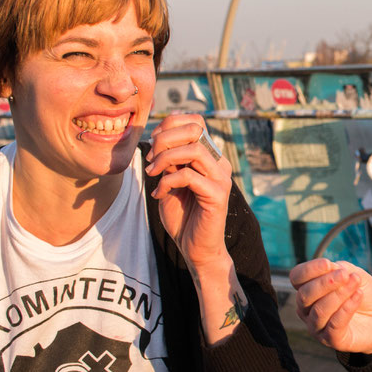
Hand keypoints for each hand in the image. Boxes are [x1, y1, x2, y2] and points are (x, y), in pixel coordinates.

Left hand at [145, 114, 232, 269]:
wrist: (196, 249)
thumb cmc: (183, 216)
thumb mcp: (170, 181)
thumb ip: (169, 160)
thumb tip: (158, 139)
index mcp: (209, 156)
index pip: (196, 122)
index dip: (170, 126)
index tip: (153, 146)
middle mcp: (219, 163)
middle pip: (195, 129)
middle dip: (165, 139)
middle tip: (151, 160)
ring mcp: (221, 178)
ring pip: (193, 149)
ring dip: (165, 159)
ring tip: (152, 173)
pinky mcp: (217, 195)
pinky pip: (189, 176)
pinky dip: (167, 182)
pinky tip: (159, 194)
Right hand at [292, 258, 371, 353]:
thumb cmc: (362, 293)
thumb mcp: (355, 274)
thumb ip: (341, 269)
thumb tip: (331, 268)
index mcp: (308, 289)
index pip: (296, 278)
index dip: (309, 270)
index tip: (328, 263)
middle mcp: (307, 309)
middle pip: (304, 295)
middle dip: (325, 283)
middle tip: (345, 275)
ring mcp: (317, 326)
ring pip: (319, 310)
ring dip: (339, 294)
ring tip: (356, 283)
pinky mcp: (331, 340)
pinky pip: (334, 325)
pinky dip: (347, 308)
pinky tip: (358, 296)